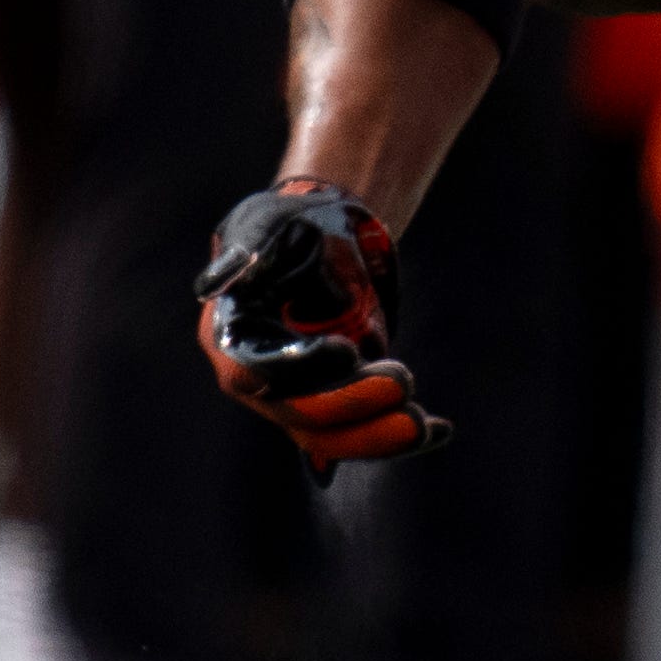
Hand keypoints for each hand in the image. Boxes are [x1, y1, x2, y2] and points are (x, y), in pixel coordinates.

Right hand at [193, 182, 443, 465]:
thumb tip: (221, 278)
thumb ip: (250, 252)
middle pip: (297, 413)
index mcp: (229, 336)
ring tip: (425, 424)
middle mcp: (256, 378)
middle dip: (352, 405)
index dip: (300, 368)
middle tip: (405, 382)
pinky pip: (359, 432)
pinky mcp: (333, 403)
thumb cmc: (289, 223)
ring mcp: (294, 397)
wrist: (323, 235)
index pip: (254, 370)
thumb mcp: (267, 224)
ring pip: (331, 436)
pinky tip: (439, 430)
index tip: (348, 351)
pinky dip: (396, 436)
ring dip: (378, 435)